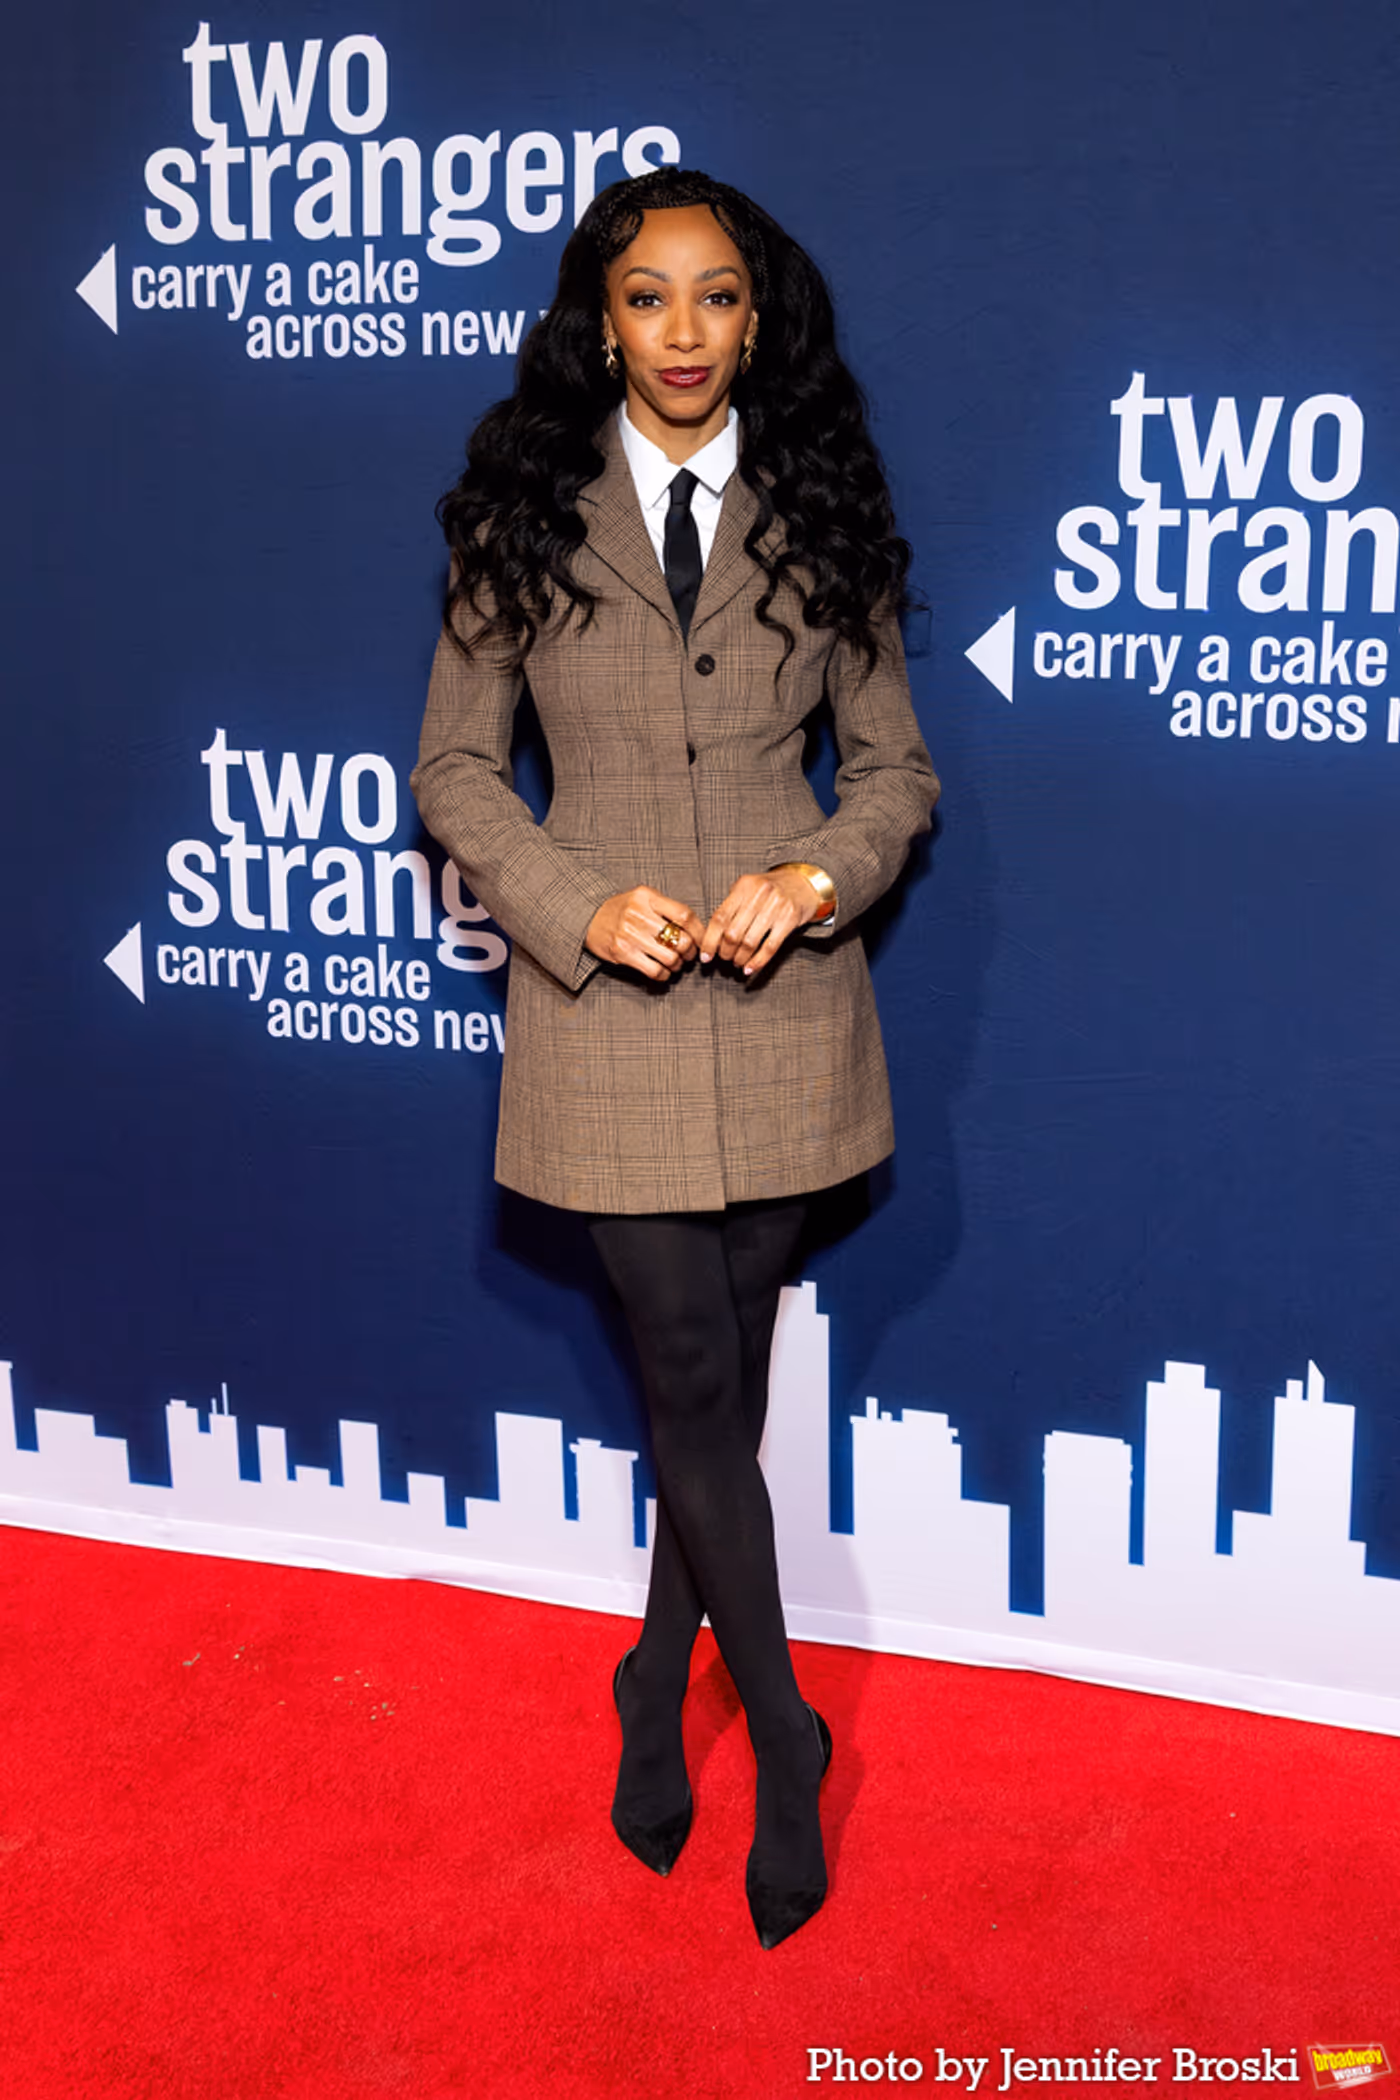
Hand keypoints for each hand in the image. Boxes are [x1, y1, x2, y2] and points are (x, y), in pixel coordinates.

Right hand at [585, 887, 705, 979]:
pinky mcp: (622, 953)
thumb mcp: (642, 898)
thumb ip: (665, 908)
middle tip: (688, 953)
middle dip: (690, 951)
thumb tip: (696, 929)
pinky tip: (663, 970)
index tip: (701, 939)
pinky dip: (664, 974)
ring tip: (675, 962)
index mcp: (647, 897)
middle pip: (680, 939)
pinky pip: (655, 971)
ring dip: (678, 964)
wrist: (588, 919)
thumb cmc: (621, 909)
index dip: (699, 931)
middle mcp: (639, 914)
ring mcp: (630, 935)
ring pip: (670, 958)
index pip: (684, 915)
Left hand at [700, 867, 819, 977]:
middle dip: (725, 952)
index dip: (710, 940)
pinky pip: (770, 947)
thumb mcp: (749, 888)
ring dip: (740, 958)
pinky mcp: (790, 919)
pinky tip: (749, 968)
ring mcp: (776, 906)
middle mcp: (759, 894)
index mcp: (744, 886)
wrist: (803, 883)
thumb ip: (732, 905)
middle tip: (725, 958)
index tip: (705, 956)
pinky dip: (757, 962)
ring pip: (749, 942)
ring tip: (737, 962)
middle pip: (733, 933)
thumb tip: (711, 935)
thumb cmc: (771, 889)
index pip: (720, 917)